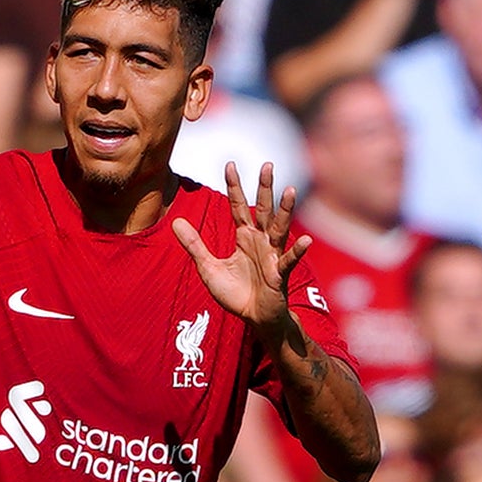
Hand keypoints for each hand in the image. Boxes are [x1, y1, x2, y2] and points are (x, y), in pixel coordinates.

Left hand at [176, 163, 311, 330]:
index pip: (238, 206)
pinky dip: (297, 251)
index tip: (230, 164)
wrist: (253, 317)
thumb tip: (176, 221)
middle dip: (265, 188)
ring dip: (285, 210)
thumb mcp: (208, 267)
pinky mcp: (279, 274)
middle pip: (263, 209)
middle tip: (267, 164)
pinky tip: (306, 240)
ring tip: (289, 190)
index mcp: (244, 236)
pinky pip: (289, 260)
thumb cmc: (236, 292)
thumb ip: (194, 244)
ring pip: (280, 228)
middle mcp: (261, 241)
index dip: (234, 186)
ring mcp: (272, 255)